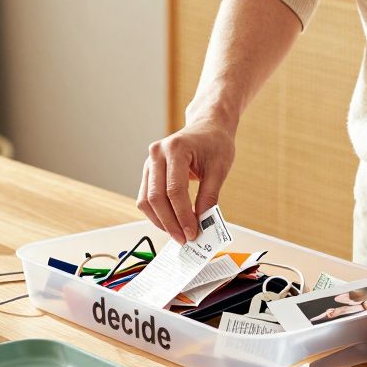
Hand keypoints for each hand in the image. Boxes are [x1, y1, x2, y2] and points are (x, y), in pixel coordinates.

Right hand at [137, 119, 235, 243]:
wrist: (207, 127)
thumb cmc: (215, 143)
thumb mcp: (219, 169)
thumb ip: (209, 197)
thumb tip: (203, 225)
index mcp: (175, 148)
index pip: (175, 190)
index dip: (183, 215)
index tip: (192, 233)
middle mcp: (157, 154)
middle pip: (156, 197)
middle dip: (170, 223)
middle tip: (184, 239)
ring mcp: (149, 162)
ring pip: (146, 200)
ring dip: (161, 221)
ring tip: (178, 234)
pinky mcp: (149, 172)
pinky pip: (146, 198)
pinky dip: (157, 214)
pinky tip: (171, 223)